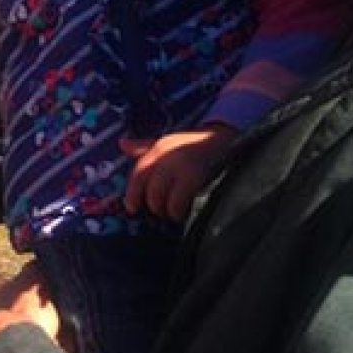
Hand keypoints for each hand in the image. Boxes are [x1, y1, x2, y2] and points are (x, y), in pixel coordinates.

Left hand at [122, 123, 236, 220]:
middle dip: (156, 206)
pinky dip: (183, 212)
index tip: (132, 208)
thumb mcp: (170, 142)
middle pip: (152, 193)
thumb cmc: (195, 145)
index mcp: (160, 148)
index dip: (132, 194)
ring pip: (167, 203)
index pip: (139, 174)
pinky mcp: (203, 183)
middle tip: (164, 208)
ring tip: (178, 208)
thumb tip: (122, 144)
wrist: (230, 139)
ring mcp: (188, 170)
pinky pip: (183, 206)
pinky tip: (190, 209)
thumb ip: (145, 147)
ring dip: (171, 211)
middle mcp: (171, 157)